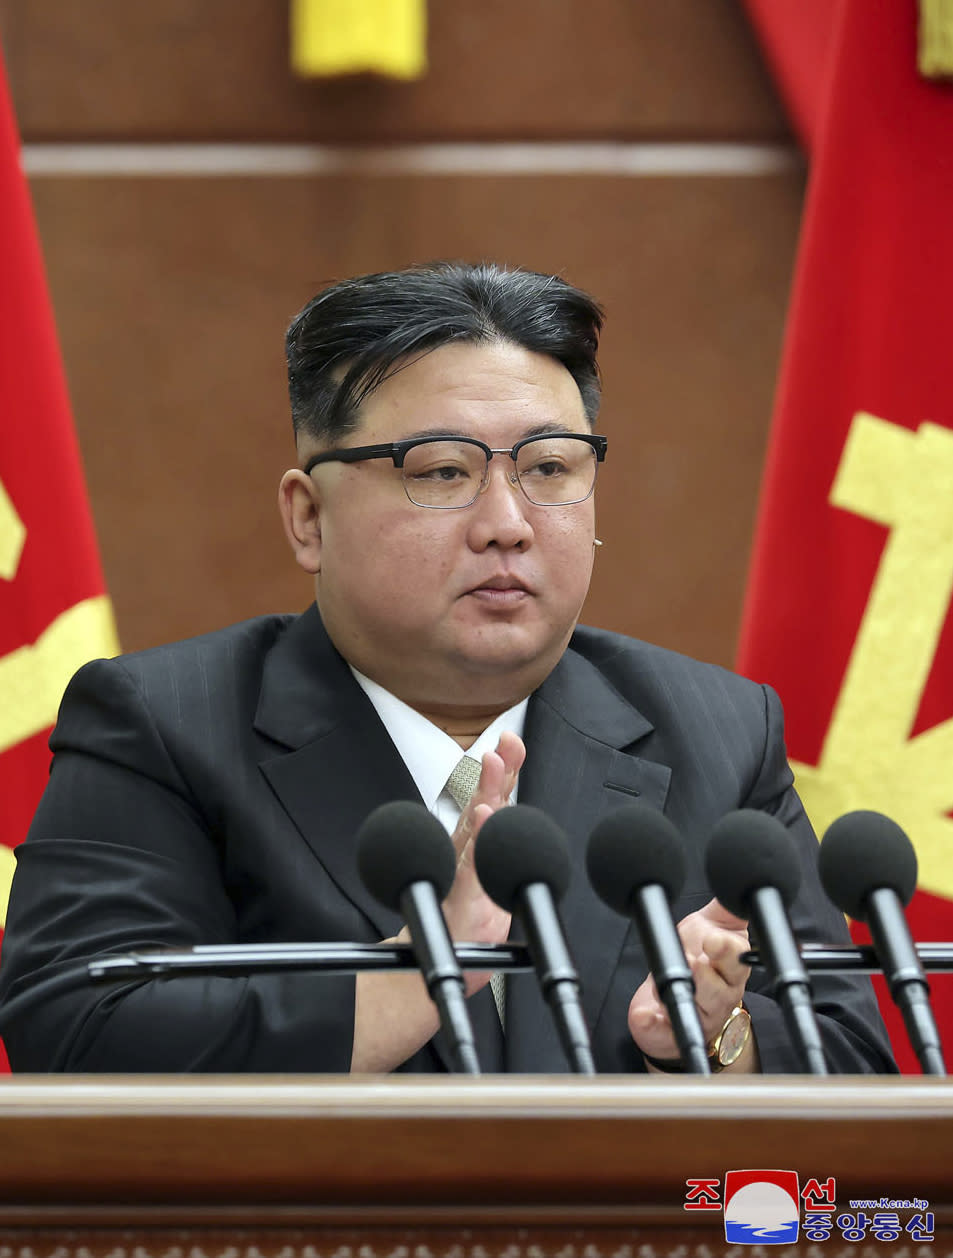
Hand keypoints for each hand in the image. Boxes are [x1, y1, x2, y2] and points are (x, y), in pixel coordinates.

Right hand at [441, 731, 525, 992]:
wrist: (439, 963)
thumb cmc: (465, 917)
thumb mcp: (490, 875)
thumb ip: (498, 840)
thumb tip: (508, 806)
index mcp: (476, 844)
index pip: (493, 799)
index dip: (504, 769)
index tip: (511, 739)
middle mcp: (465, 852)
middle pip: (482, 806)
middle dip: (494, 774)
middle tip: (502, 746)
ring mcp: (460, 874)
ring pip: (472, 831)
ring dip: (484, 800)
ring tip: (492, 772)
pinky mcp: (460, 900)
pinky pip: (469, 869)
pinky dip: (475, 844)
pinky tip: (481, 822)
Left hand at [628, 897, 756, 1070]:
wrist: (674, 1001)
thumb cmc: (696, 961)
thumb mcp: (712, 930)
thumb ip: (726, 910)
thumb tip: (739, 890)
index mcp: (730, 971)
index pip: (738, 962)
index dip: (727, 951)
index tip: (712, 939)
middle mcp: (719, 998)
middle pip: (721, 992)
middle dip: (706, 977)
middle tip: (692, 961)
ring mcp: (696, 1018)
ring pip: (695, 1013)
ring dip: (680, 994)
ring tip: (665, 982)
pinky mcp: (670, 1033)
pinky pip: (663, 1033)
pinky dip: (652, 1025)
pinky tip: (644, 1016)